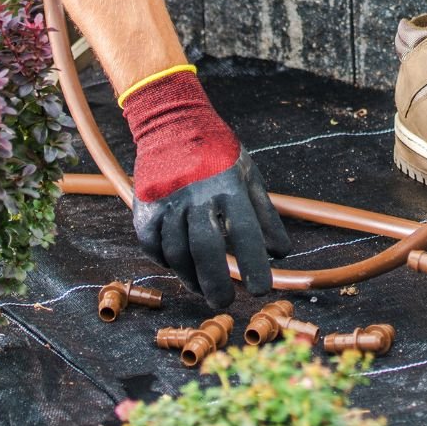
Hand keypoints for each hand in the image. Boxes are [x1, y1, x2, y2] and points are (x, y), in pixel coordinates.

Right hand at [121, 69, 288, 307]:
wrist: (172, 122)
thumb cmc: (218, 152)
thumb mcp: (248, 175)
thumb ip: (265, 215)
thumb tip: (281, 252)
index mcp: (228, 185)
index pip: (245, 232)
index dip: (254, 264)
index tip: (261, 290)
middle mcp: (196, 194)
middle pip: (206, 249)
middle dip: (216, 282)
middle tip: (225, 303)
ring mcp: (167, 200)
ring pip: (177, 252)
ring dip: (191, 276)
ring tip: (203, 288)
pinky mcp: (144, 205)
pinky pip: (153, 244)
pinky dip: (166, 259)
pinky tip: (179, 265)